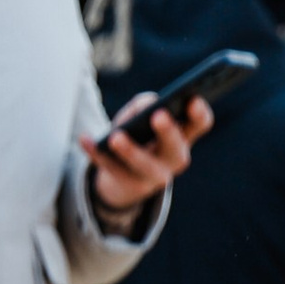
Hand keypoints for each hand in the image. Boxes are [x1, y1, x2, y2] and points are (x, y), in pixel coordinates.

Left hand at [85, 90, 211, 218]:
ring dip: (129, 151)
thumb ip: (144, 105)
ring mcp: (151, 177)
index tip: (192, 99)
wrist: (127, 179)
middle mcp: (173, 159)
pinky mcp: (125, 184)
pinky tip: (84, 139)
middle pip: (174, 147)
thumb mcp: (143, 116)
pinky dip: (95, 153)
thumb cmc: (141, 135)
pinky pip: (109, 168)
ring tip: (115, 136)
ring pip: (142, 165)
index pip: (200, 124)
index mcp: (184, 137)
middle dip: (167, 132)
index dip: (199, 113)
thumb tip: (144, 105)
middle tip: (157, 115)